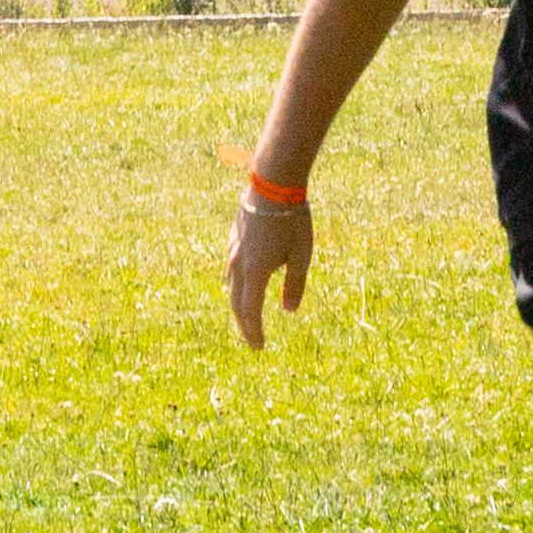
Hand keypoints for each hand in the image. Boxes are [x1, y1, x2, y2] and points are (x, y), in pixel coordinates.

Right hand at [226, 195, 313, 347]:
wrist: (272, 185)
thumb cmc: (291, 219)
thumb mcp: (301, 255)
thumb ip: (294, 285)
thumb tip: (289, 310)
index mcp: (255, 272)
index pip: (251, 312)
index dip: (254, 332)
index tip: (260, 347)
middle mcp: (238, 264)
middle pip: (236, 303)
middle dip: (244, 325)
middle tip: (253, 340)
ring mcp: (232, 250)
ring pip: (231, 286)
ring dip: (239, 305)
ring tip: (249, 316)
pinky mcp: (233, 239)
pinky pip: (231, 270)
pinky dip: (237, 286)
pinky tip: (245, 285)